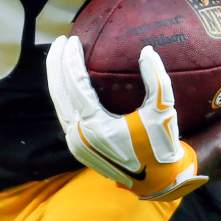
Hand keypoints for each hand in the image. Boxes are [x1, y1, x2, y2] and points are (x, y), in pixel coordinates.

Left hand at [46, 35, 207, 200]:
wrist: (156, 181)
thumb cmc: (160, 145)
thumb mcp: (164, 111)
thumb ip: (157, 79)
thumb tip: (147, 50)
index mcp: (96, 126)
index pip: (75, 85)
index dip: (71, 60)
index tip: (74, 40)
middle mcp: (79, 135)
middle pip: (58, 92)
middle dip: (56, 63)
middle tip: (61, 40)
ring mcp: (75, 143)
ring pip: (57, 103)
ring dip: (56, 78)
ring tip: (60, 55)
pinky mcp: (77, 147)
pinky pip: (64, 114)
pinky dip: (63, 94)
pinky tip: (67, 79)